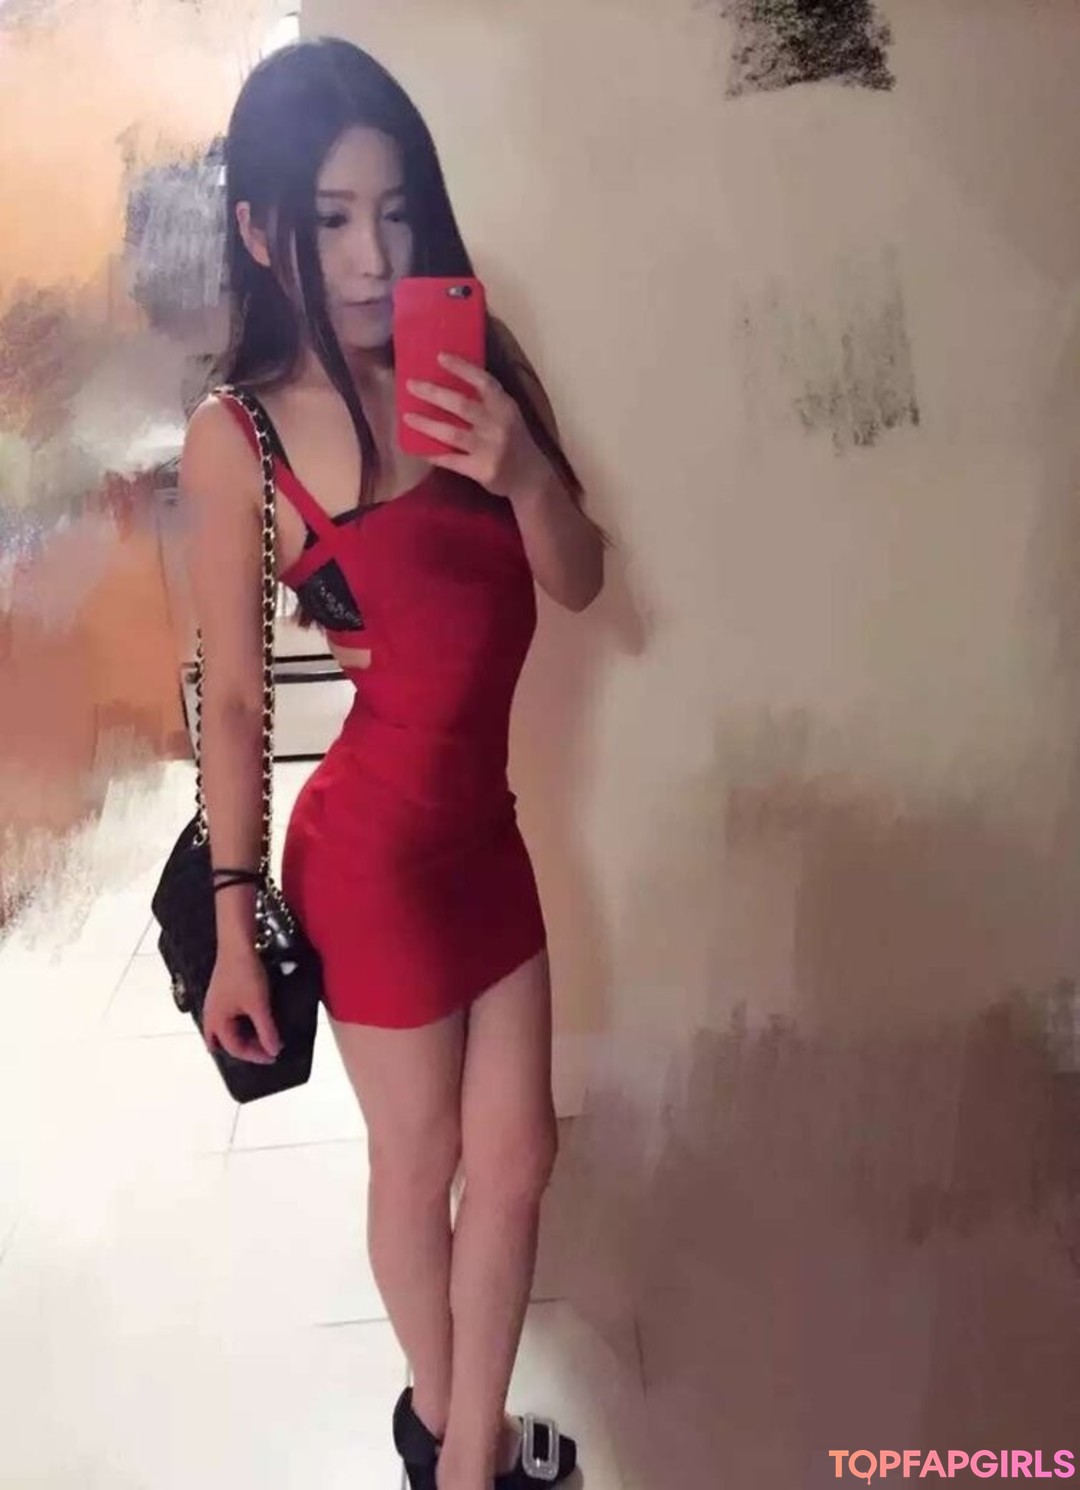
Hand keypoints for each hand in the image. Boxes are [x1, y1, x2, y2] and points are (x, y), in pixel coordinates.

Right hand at [202, 947, 281, 1064]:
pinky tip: (252, 1020)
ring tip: (261, 1038)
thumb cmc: (246, 975)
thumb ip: (266, 1030)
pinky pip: (227, 1019)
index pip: (235, 1048)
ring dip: (242, 1037)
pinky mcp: (221, 995)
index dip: (256, 1054)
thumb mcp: (258, 1005)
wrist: (237, 945)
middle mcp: (210, 1016)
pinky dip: (240, 1025)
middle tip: (264, 1050)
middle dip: (244, 1050)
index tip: (274, 1055)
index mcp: (216, 1022)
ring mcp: (214, 1004)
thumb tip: (273, 1050)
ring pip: (225, 1031)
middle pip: (224, 1043)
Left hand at [404, 354, 549, 501]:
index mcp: (505, 407)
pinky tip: (416, 448)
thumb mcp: (508, 415)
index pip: (483, 381)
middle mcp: (498, 425)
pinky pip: (451, 460)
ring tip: (407, 417)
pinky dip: (432, 454)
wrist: (531, 477)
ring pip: (452, 434)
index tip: (440, 357)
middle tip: (410, 385)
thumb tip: (450, 381)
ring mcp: (489, 449)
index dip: (462, 368)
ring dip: (426, 424)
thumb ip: (487, 401)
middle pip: (461, 405)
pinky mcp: (481, 470)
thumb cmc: (515, 440)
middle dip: (433, 393)